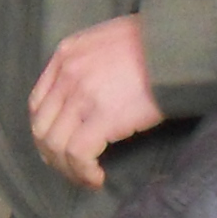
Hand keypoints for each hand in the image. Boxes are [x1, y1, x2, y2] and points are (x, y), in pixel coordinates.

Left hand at [28, 15, 164, 189]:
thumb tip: (87, 95)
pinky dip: (83, 172)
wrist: (178, 46)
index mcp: (66, 54)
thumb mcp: (108, 40)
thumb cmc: (154, 44)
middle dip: (52, 155)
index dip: (44, 130)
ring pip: (55, 144)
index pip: (38, 101)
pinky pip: (78, 154)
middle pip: (42, 126)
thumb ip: (88, 62)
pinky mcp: (103, 117)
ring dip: (67, 169)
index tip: (58, 147)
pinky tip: (97, 178)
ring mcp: (82, 95)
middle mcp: (67, 73)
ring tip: (85, 178)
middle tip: (70, 169)